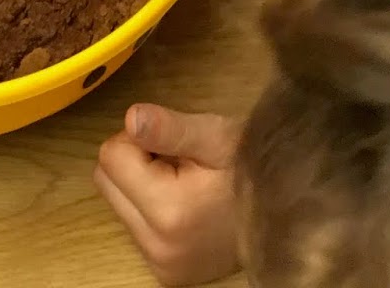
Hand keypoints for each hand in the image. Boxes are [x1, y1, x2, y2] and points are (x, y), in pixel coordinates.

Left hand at [95, 104, 241, 285]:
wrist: (283, 214)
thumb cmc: (249, 166)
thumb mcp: (215, 136)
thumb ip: (170, 128)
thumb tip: (129, 118)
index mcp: (168, 213)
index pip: (111, 155)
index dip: (139, 139)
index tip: (174, 145)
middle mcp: (157, 248)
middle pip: (106, 180)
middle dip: (134, 162)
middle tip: (178, 162)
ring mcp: (160, 266)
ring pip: (116, 202)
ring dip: (140, 185)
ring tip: (184, 184)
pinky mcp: (164, 274)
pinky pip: (132, 225)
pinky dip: (149, 209)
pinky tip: (184, 205)